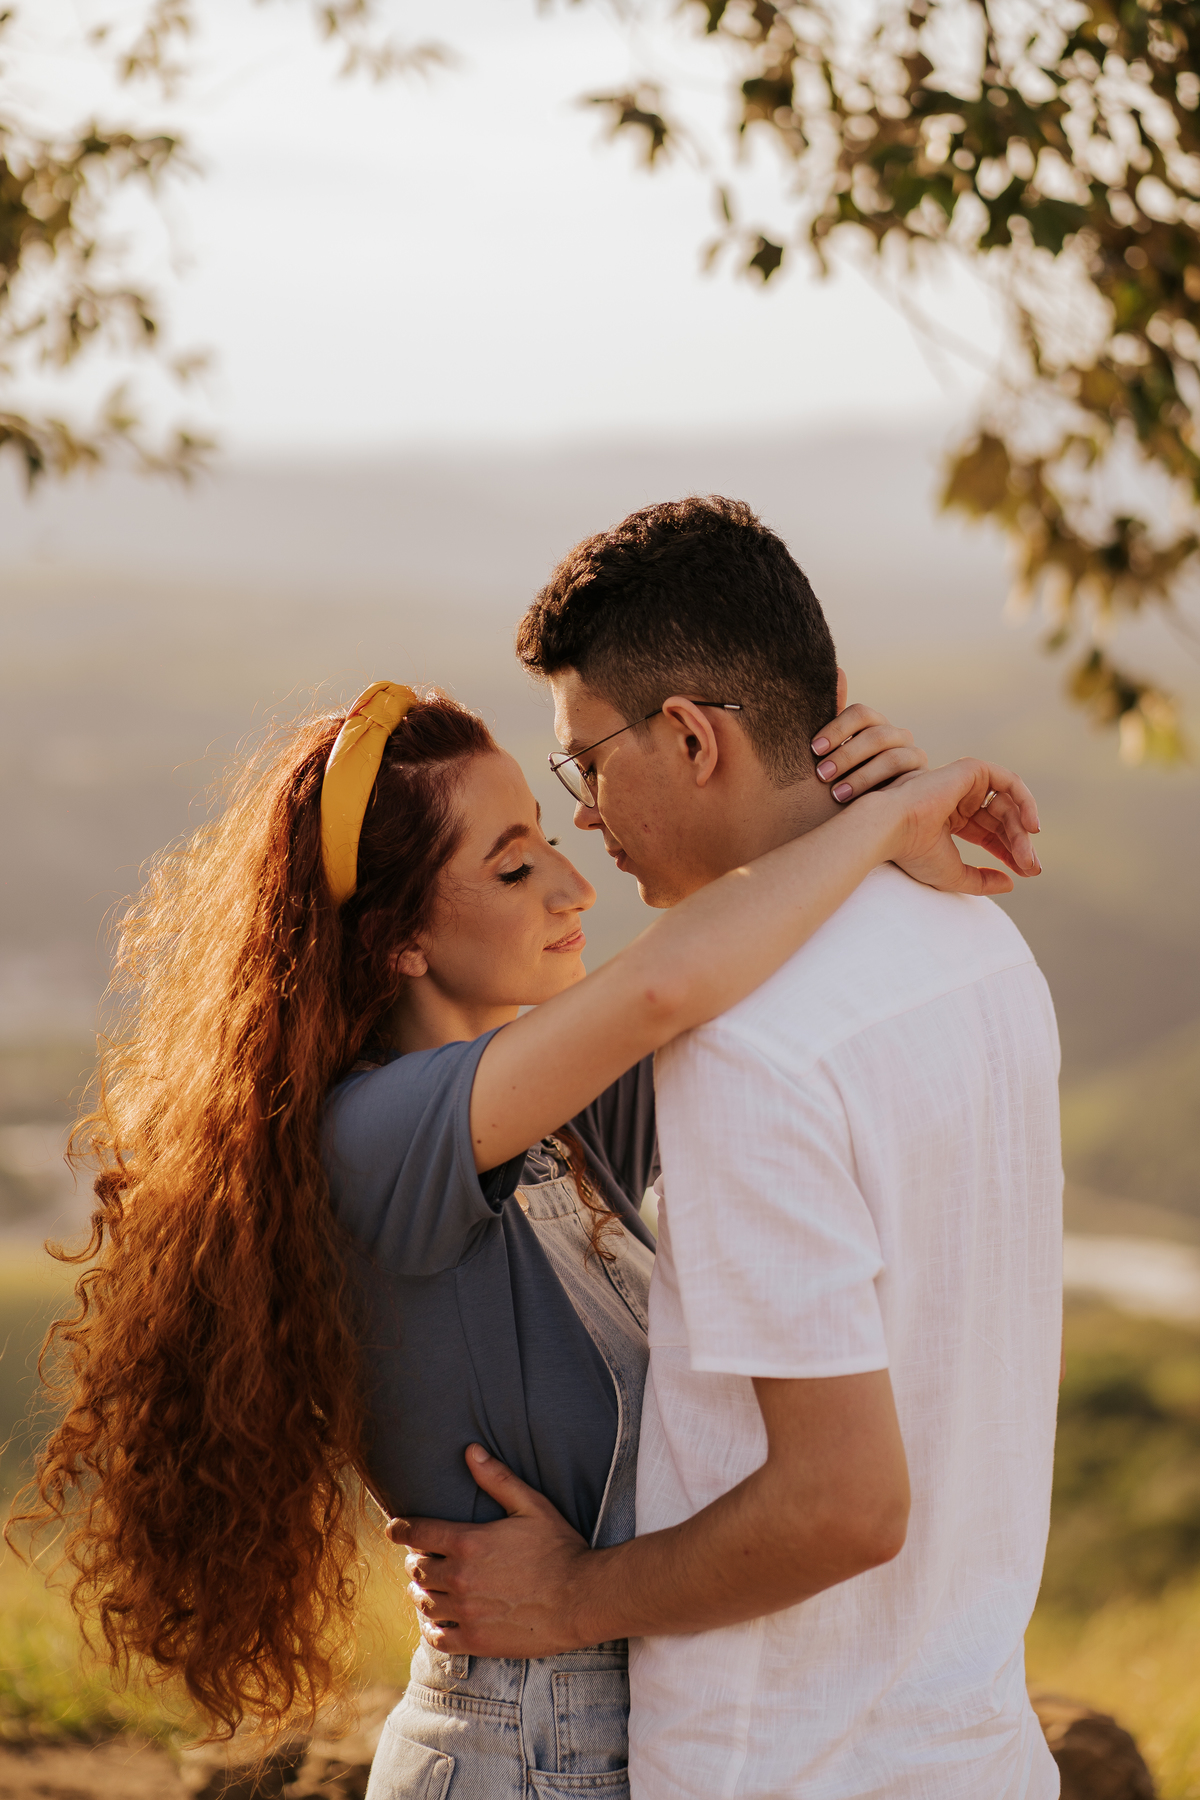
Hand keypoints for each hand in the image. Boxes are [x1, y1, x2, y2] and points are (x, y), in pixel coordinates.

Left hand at [388, 1444, 594, 1658]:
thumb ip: (497, 1479)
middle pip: (418, 1569)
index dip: (401, 1529)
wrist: (581, 1599)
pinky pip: (437, 1637)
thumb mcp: (531, 1505)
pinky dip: (431, 1627)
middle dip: (417, 1560)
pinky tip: (437, 1620)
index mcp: (469, 1542)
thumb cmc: (559, 1548)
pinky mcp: (475, 1640)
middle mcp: (460, 1578)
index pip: (417, 1533)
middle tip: (425, 1556)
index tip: (394, 1529)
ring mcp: (466, 1612)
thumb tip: (470, 1451)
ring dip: (423, 1591)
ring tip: (431, 1586)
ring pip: (424, 1602)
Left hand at [810, 701, 926, 802]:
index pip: (860, 714)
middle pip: (875, 736)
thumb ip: (832, 734)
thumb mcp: (836, 759)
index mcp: (874, 724)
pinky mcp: (922, 778)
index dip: (837, 729)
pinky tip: (866, 804)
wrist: (875, 812)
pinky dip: (884, 791)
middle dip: (846, 756)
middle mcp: (896, 735)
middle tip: (821, 774)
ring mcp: (913, 754)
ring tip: (837, 794)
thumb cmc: (846, 779)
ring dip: (862, 777)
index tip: (814, 749)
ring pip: (892, 758)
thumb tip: (834, 684)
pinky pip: (908, 781)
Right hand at [881, 758, 1041, 895]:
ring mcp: (965, 783)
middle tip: (1031, 868)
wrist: (891, 828)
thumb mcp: (954, 875)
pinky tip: (1030, 827)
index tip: (1025, 873)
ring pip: (1007, 806)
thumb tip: (1010, 883)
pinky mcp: (971, 770)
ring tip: (1026, 855)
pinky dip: (1025, 801)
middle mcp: (958, 798)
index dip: (1009, 852)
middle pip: (1001, 820)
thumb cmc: (913, 852)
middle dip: (1019, 844)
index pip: (990, 833)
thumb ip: (981, 880)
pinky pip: (1009, 783)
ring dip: (1021, 831)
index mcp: (950, 818)